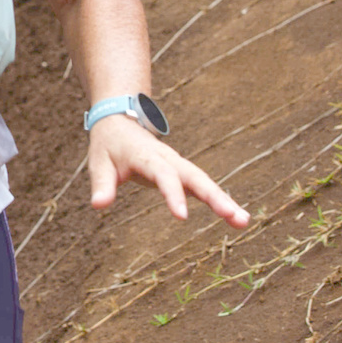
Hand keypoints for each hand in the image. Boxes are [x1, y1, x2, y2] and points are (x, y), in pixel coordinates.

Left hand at [87, 115, 249, 228]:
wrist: (119, 120)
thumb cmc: (108, 145)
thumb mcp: (98, 163)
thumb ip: (101, 184)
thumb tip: (98, 206)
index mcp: (147, 156)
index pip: (163, 175)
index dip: (173, 194)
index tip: (182, 218)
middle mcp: (169, 159)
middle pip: (196, 177)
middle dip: (215, 197)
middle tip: (234, 217)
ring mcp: (179, 165)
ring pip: (205, 182)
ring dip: (224, 200)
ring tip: (243, 222)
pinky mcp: (183, 173)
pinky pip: (204, 187)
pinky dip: (220, 200)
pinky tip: (237, 218)